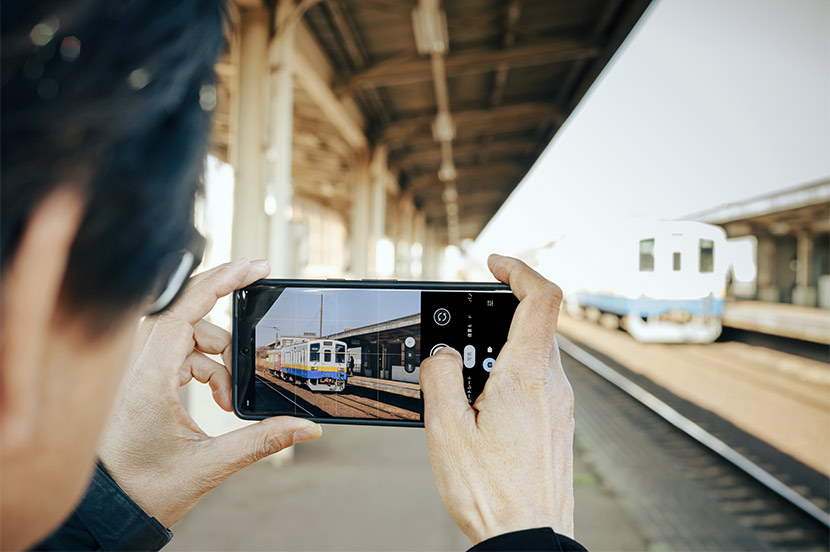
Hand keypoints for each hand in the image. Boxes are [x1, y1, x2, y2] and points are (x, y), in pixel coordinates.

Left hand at [97, 259, 321, 526]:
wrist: (108, 510)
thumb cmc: (142, 489)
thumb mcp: (209, 465)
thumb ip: (262, 442)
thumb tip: (306, 428)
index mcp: (149, 379)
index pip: (184, 309)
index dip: (221, 282)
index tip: (254, 268)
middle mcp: (138, 366)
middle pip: (190, 317)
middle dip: (228, 334)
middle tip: (254, 346)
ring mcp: (138, 370)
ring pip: (189, 338)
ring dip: (218, 360)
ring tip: (229, 400)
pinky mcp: (143, 379)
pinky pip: (182, 355)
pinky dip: (207, 370)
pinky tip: (217, 401)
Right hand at [420, 254, 574, 543]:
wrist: (528, 540)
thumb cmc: (491, 494)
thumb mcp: (446, 430)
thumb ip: (441, 378)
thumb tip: (443, 355)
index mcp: (528, 376)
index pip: (541, 297)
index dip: (518, 270)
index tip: (492, 264)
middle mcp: (553, 386)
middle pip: (535, 323)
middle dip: (498, 313)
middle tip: (463, 328)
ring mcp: (559, 407)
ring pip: (536, 353)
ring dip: (502, 346)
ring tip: (465, 377)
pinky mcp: (557, 426)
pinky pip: (537, 380)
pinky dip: (511, 373)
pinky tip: (482, 403)